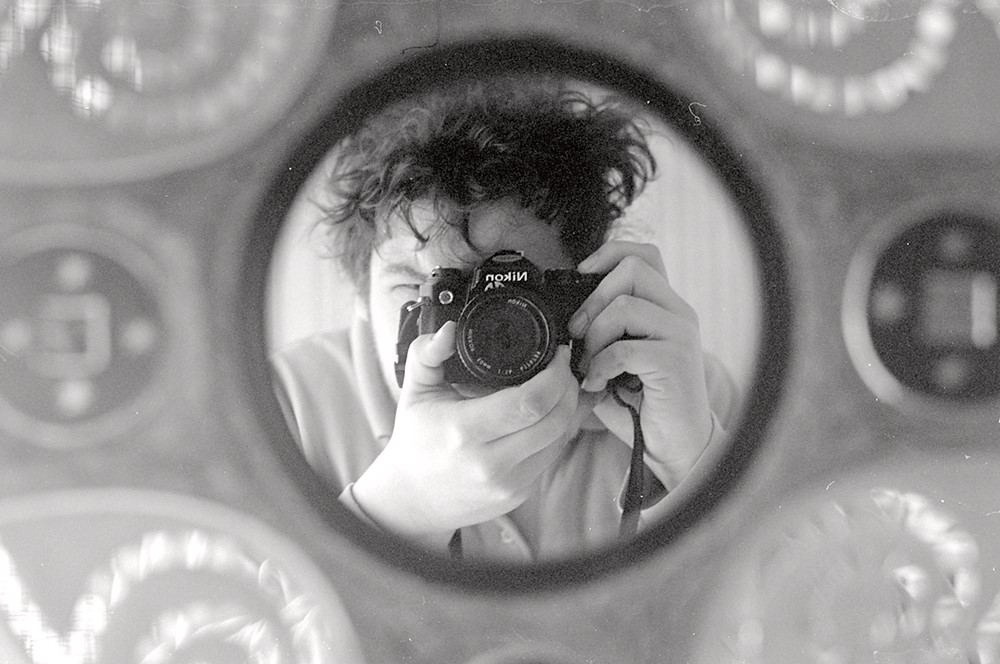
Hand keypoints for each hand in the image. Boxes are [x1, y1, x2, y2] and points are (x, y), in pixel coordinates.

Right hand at [351, 321, 585, 546]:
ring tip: (561, 386)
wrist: (413, 498)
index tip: (556, 354)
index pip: (529, 402)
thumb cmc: (417, 440)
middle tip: (563, 367)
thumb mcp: (415, 392)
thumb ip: (427, 353)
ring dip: (569, 408)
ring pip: (561, 438)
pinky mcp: (519, 494)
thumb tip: (450, 329)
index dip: (554, 375)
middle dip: (568, 387)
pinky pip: (553, 456)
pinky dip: (559, 430)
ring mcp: (508, 483)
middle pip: (556, 420)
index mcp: (464, 431)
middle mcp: (489, 462)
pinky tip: (551, 412)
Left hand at [569, 241, 712, 490]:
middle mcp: (679, 313)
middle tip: (577, 334)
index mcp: (665, 306)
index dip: (609, 254)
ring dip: (594, 337)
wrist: (673, 444)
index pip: (644, 255)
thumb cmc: (641, 401)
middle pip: (632, 271)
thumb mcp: (617, 357)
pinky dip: (601, 366)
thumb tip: (562, 319)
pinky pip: (625, 348)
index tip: (581, 275)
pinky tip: (598, 384)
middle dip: (592, 300)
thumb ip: (600, 331)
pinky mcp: (676, 361)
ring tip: (589, 364)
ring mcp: (681, 335)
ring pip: (624, 306)